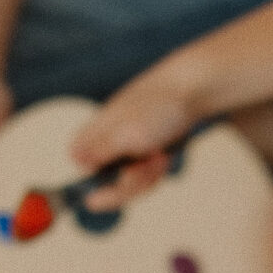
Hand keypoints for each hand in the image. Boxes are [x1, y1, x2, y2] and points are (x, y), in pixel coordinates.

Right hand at [71, 71, 197, 177]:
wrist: (196, 88)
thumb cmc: (160, 108)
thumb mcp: (127, 135)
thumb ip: (99, 150)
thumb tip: (76, 159)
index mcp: (98, 129)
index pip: (76, 156)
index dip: (88, 177)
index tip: (105, 184)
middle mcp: (111, 137)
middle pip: (106, 177)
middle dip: (127, 182)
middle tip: (147, 165)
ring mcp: (130, 143)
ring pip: (129, 177)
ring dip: (146, 175)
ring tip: (160, 157)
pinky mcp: (149, 148)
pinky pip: (146, 172)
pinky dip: (156, 169)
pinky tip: (164, 157)